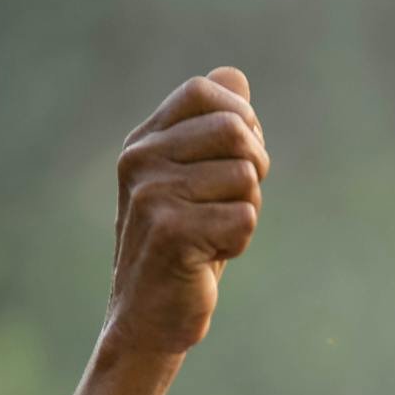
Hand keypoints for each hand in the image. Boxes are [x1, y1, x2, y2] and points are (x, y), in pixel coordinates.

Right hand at [103, 65, 269, 354]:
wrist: (148, 318)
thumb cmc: (182, 247)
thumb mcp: (195, 181)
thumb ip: (212, 128)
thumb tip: (235, 75)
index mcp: (144, 141)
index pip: (204, 90)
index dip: (241, 117)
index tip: (241, 157)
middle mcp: (141, 160)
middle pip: (234, 130)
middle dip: (254, 168)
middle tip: (235, 203)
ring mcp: (151, 194)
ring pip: (244, 177)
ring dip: (246, 212)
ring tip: (214, 235)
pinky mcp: (169, 231)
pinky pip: (244, 218)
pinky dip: (239, 243)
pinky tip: (209, 258)